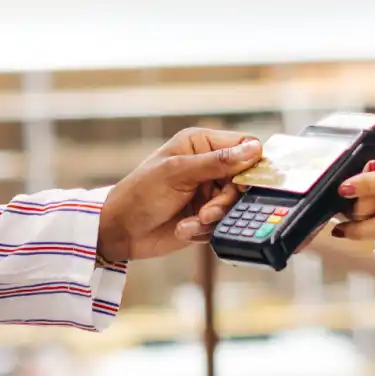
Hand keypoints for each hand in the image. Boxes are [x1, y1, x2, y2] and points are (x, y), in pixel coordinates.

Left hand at [97, 127, 263, 262]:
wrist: (120, 231)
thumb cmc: (140, 193)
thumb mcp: (177, 173)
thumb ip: (216, 162)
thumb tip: (254, 149)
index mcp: (201, 144)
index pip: (243, 145)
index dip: (250, 164)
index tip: (242, 183)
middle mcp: (208, 166)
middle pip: (244, 180)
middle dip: (227, 199)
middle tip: (207, 211)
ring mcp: (208, 192)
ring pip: (236, 205)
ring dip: (214, 217)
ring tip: (194, 221)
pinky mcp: (206, 216)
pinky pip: (223, 223)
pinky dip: (205, 229)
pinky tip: (184, 228)